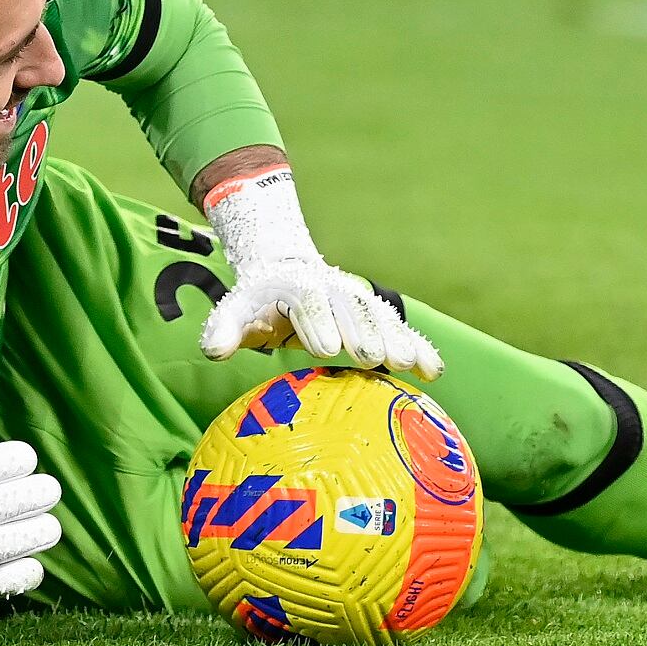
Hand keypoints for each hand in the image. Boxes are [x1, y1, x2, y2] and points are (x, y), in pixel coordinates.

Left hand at [201, 256, 441, 377]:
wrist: (286, 272)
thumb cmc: (259, 303)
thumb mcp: (236, 310)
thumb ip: (225, 328)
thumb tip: (213, 349)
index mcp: (298, 287)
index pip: (308, 303)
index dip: (318, 323)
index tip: (326, 349)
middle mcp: (333, 291)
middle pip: (351, 310)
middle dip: (362, 333)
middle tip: (373, 358)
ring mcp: (358, 302)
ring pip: (380, 318)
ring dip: (396, 341)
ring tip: (410, 365)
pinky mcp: (375, 316)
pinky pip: (399, 330)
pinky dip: (417, 348)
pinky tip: (434, 372)